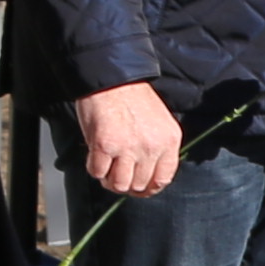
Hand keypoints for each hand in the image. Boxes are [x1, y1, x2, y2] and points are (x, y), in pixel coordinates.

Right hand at [76, 79, 185, 197]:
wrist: (112, 77)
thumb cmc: (132, 96)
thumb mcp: (158, 122)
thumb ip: (157, 147)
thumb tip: (146, 173)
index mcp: (169, 141)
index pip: (163, 178)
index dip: (148, 188)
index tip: (139, 188)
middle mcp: (152, 147)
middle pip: (139, 184)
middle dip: (126, 183)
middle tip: (116, 174)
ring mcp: (129, 147)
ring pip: (119, 184)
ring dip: (109, 179)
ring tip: (106, 168)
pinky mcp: (106, 145)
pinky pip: (98, 172)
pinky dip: (94, 168)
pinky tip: (95, 157)